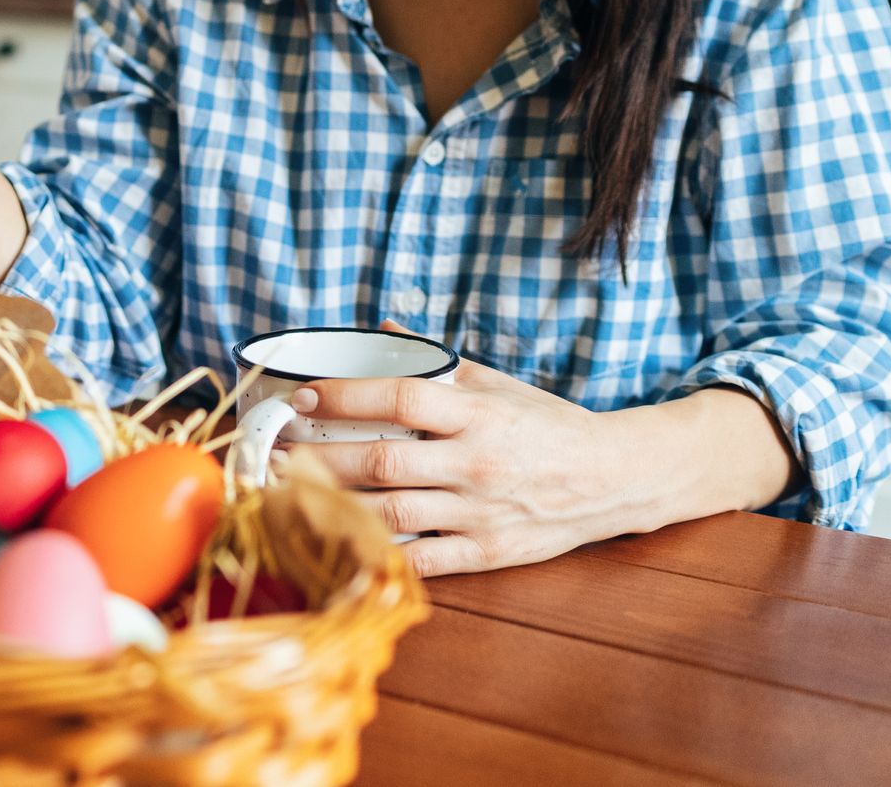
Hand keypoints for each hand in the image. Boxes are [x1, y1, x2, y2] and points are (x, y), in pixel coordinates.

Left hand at [295, 326, 644, 576]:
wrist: (616, 478)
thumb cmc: (550, 426)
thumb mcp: (500, 384)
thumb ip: (440, 364)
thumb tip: (384, 332)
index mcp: (478, 414)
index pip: (399, 398)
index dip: (345, 395)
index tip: (303, 396)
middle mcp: (475, 463)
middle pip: (381, 460)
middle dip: (318, 457)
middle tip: (274, 452)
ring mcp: (479, 512)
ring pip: (390, 512)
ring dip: (331, 504)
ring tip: (287, 493)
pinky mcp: (486, 552)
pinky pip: (420, 559)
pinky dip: (375, 553)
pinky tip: (335, 542)